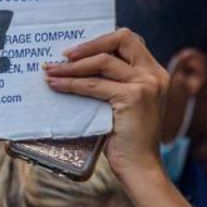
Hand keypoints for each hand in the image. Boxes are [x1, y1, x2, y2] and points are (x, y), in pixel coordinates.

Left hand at [44, 28, 168, 183]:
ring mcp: (146, 84)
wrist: (139, 167)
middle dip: (89, 44)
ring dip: (72, 65)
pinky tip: (56, 85)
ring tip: (51, 70)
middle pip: (122, 39)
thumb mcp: (123, 104)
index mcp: (155, 73)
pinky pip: (94, 85)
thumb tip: (78, 66)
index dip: (102, 41)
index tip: (77, 50)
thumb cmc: (126, 139)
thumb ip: (113, 83)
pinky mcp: (133, 97)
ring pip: (102, 61)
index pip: (129, 41)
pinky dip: (72, 83)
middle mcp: (154, 74)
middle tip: (63, 55)